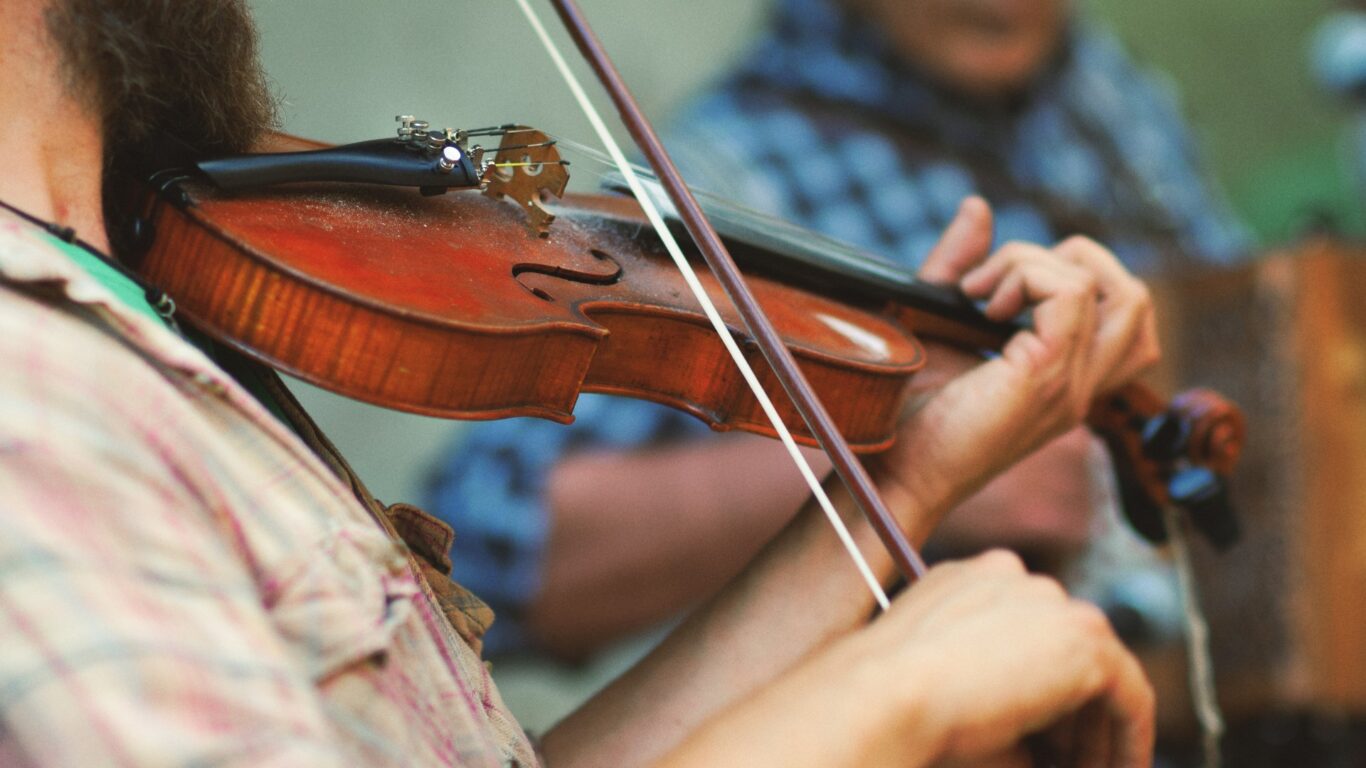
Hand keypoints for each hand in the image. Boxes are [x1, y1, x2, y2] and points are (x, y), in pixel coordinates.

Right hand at [862, 550, 1154, 766]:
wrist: (884, 697)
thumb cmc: (897, 708)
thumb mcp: (949, 696)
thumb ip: (999, 704)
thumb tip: (1049, 751)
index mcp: (965, 582)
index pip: (1022, 634)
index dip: (1036, 696)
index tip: (1039, 747)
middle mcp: (1008, 577)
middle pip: (1062, 649)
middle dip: (1070, 717)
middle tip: (1067, 766)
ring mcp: (1049, 600)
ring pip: (1098, 672)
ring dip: (1096, 734)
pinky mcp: (1083, 636)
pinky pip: (1127, 693)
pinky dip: (1127, 740)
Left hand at [868, 198, 1158, 532]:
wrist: (890, 471)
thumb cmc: (905, 411)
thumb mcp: (934, 321)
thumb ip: (959, 266)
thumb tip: (979, 206)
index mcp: (1065, 378)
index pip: (1120, 313)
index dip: (1061, 274)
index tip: (982, 290)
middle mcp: (1080, 385)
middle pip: (1137, 299)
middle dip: (1071, 259)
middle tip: (995, 283)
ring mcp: (1071, 385)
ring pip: (1117, 289)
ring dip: (1042, 263)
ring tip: (984, 293)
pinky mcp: (1047, 378)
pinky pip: (1071, 294)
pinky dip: (1025, 274)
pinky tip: (980, 303)